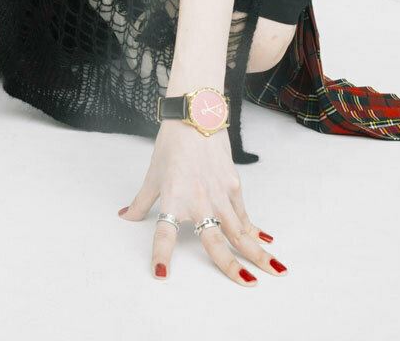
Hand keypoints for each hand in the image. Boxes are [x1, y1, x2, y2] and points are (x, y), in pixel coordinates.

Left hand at [118, 119, 287, 284]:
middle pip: (216, 240)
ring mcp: (219, 194)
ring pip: (239, 230)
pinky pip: (244, 214)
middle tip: (248, 284)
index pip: (164, 232)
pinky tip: (266, 242)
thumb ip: (141, 202)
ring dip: (257, 251)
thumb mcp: (152, 174)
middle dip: (232, 265)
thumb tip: (124, 217)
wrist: (194, 115)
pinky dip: (254, 229)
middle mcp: (198, 200)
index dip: (161, 253)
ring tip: (275, 270)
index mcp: (173, 199)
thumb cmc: (171, 144)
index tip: (161, 273)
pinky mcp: (233, 185)